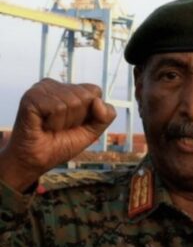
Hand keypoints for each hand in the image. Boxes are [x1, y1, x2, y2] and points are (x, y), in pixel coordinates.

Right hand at [0, 78, 115, 191]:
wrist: (35, 161)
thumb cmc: (60, 144)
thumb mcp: (92, 131)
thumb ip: (106, 116)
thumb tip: (98, 101)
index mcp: (69, 89)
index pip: (95, 91)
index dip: (90, 113)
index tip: (74, 124)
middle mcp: (55, 85)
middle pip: (86, 97)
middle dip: (77, 119)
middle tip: (60, 127)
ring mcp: (41, 88)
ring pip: (73, 102)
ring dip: (65, 123)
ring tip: (50, 127)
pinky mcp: (31, 96)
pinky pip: (58, 107)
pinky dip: (54, 123)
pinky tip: (43, 126)